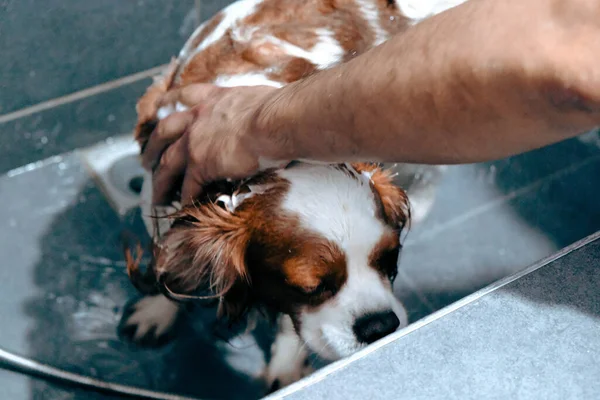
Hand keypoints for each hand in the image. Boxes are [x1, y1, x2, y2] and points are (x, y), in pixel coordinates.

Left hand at [143, 84, 288, 204]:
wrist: (277, 121)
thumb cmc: (280, 111)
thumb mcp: (260, 100)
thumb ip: (251, 109)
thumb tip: (265, 116)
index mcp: (214, 99)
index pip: (183, 97)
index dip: (167, 103)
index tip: (157, 111)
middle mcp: (198, 117)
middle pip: (164, 132)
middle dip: (152, 147)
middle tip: (145, 161)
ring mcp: (195, 141)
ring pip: (168, 163)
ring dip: (160, 182)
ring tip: (156, 196)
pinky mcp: (201, 164)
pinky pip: (188, 186)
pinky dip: (185, 199)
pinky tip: (184, 210)